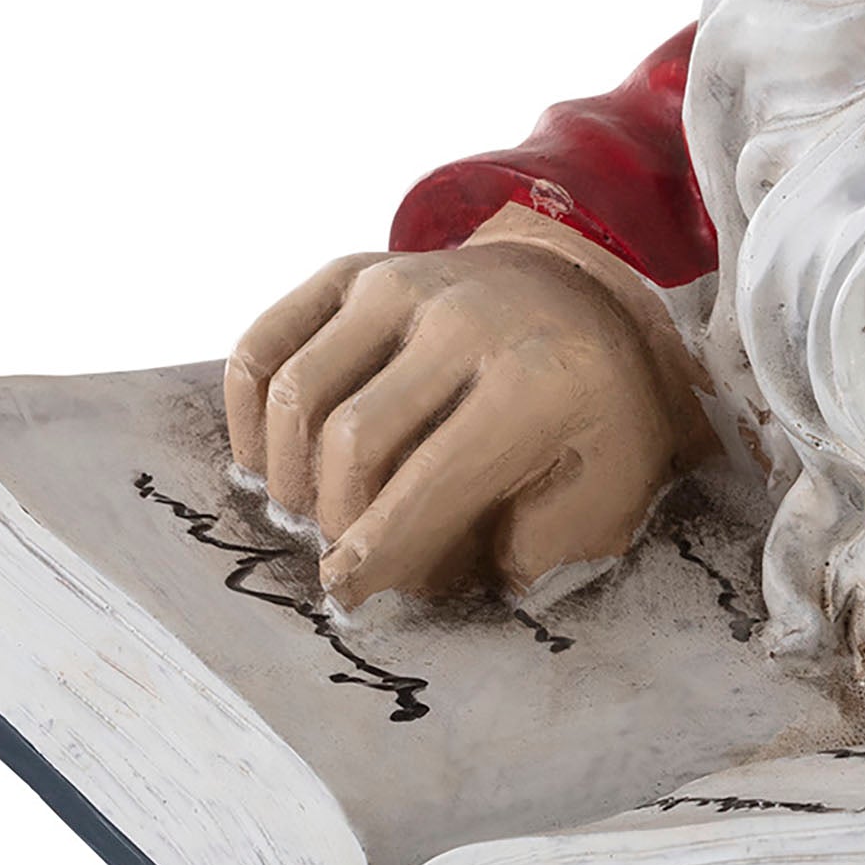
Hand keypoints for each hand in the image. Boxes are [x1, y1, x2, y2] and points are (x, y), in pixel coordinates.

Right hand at [224, 222, 706, 607]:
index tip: (344, 592)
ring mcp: (401, 283)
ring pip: (296, 393)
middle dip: (335, 520)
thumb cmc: (598, 408)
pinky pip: (264, 346)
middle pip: (352, 440)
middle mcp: (463, 318)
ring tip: (311, 512)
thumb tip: (435, 578)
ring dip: (286, 473)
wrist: (585, 293)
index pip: (433, 480)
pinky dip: (250, 414)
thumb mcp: (615, 484)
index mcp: (538, 376)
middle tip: (346, 558)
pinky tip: (270, 459)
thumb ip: (542, 544)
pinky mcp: (354, 271)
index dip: (378, 551)